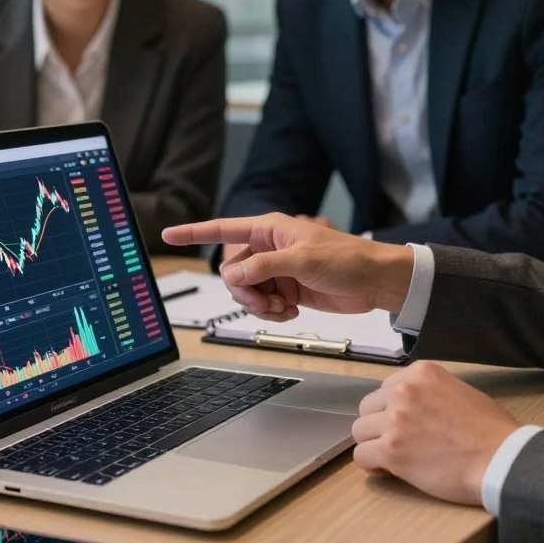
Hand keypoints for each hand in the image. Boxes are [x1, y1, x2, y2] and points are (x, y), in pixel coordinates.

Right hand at [163, 212, 413, 320]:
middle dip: (244, 291)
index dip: (194, 232)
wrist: (375, 282)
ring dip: (259, 305)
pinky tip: (291, 312)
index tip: (168, 233)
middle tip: (267, 299)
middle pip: (233, 272)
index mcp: (270, 230)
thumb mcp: (302, 260)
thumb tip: (233, 276)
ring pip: (246, 292)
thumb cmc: (346, 259)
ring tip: (284, 307)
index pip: (223, 229)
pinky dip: (272, 313)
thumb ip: (264, 266)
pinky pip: (263, 305)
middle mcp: (269, 249)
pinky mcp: (286, 290)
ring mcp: (277, 271)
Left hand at [352, 360, 518, 505]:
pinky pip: (361, 457)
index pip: (386, 388)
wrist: (500, 458)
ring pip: (360, 431)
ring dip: (374, 445)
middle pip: (368, 407)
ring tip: (394, 457)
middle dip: (379, 425)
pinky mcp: (391, 450)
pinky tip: (388, 470)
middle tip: (399, 442)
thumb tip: (416, 406)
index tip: (406, 424)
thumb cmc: (490, 431)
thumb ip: (430, 393)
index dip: (392, 409)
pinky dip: (372, 465)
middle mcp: (403, 390)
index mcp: (420, 373)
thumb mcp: (460, 391)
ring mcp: (395, 419)